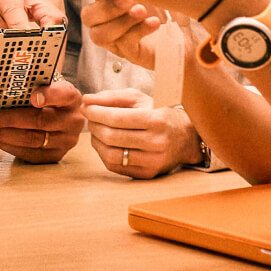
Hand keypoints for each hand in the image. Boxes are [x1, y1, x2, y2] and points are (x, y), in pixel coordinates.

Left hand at [0, 80, 83, 162]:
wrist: (61, 118)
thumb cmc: (47, 99)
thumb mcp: (45, 85)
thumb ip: (28, 81)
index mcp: (71, 97)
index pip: (62, 94)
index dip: (48, 95)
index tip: (32, 97)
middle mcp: (72, 120)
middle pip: (40, 121)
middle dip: (9, 119)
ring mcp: (65, 141)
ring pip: (31, 140)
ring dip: (2, 135)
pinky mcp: (54, 156)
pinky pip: (27, 153)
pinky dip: (5, 145)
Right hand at [81, 0, 179, 70]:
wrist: (188, 37)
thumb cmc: (169, 9)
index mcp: (108, 4)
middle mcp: (106, 23)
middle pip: (87, 17)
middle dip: (106, 8)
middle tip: (128, 0)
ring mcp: (117, 41)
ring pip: (100, 35)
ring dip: (121, 21)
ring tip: (142, 11)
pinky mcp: (130, 54)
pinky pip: (124, 44)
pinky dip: (139, 30)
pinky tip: (155, 22)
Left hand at [82, 90, 199, 179]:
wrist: (184, 138)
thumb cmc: (158, 113)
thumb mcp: (140, 99)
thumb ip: (112, 97)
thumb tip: (87, 99)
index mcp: (157, 120)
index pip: (117, 118)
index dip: (96, 113)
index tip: (86, 107)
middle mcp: (157, 143)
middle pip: (112, 137)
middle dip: (94, 126)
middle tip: (90, 119)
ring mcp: (153, 161)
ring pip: (111, 155)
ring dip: (96, 141)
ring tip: (96, 131)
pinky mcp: (147, 174)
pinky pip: (115, 167)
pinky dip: (103, 154)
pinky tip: (105, 144)